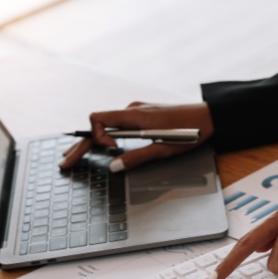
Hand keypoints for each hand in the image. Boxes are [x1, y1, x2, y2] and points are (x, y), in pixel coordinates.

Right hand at [59, 102, 214, 171]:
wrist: (210, 116)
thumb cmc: (192, 131)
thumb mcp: (165, 149)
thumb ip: (138, 157)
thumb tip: (114, 167)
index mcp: (135, 115)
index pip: (99, 119)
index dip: (97, 136)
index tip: (110, 151)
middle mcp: (131, 111)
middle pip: (97, 126)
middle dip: (81, 145)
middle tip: (66, 163)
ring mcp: (135, 112)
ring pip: (104, 125)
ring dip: (89, 141)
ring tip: (73, 156)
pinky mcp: (141, 116)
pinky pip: (115, 125)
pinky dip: (102, 136)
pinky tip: (97, 147)